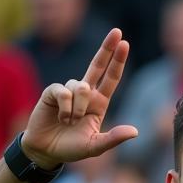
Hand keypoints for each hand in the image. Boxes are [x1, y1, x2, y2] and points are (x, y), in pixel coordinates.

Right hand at [21, 28, 136, 168]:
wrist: (46, 150)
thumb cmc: (72, 148)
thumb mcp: (96, 146)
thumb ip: (114, 138)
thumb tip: (135, 132)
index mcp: (99, 103)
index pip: (111, 79)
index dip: (117, 62)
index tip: (125, 44)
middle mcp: (85, 94)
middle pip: (97, 65)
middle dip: (107, 48)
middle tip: (117, 32)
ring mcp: (68, 91)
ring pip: (80, 86)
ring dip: (78, 107)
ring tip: (70, 122)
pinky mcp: (52, 92)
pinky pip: (63, 91)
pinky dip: (65, 106)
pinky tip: (61, 117)